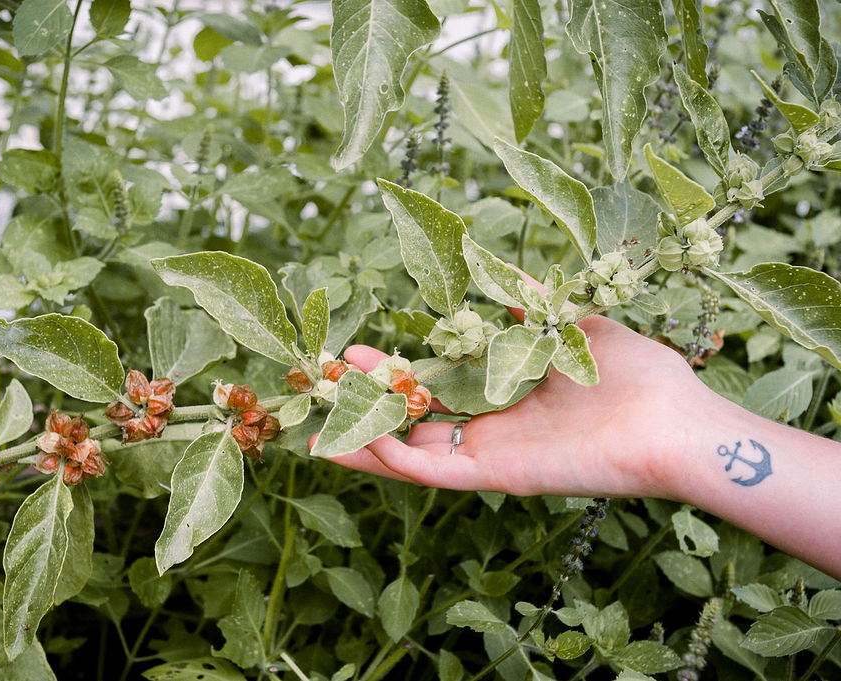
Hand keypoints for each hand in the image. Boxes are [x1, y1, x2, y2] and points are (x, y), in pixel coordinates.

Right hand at [322, 314, 706, 498]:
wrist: (676, 422)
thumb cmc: (637, 377)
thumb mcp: (570, 324)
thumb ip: (530, 301)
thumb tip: (501, 269)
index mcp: (506, 397)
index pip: (434, 389)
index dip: (393, 374)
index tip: (354, 350)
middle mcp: (492, 429)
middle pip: (411, 419)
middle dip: (364, 399)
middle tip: (321, 375)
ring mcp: (491, 455)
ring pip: (409, 451)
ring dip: (362, 434)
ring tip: (315, 418)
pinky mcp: (497, 474)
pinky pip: (431, 472)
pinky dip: (389, 458)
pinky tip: (352, 439)